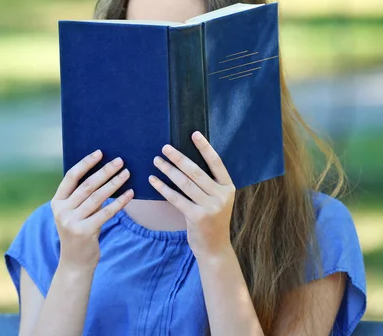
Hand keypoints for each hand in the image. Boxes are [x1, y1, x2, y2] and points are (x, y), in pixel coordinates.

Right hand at [51, 150, 133, 270]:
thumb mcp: (74, 212)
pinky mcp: (85, 231)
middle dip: (105, 171)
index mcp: (57, 202)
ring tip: (127, 173)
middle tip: (120, 161)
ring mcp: (72, 221)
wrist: (75, 262)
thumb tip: (104, 172)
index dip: (86, 163)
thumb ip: (82, 196)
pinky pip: (106, 212)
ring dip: (115, 183)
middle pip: (87, 185)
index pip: (71, 177)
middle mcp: (62, 210)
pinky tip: (130, 193)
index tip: (100, 152)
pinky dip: (120, 201)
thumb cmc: (79, 231)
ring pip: (98, 197)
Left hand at [149, 131, 235, 261]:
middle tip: (165, 148)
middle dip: (178, 158)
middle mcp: (221, 195)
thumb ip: (208, 184)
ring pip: (184, 183)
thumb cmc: (212, 220)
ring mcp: (210, 207)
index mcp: (228, 187)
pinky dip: (163, 188)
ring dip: (168, 170)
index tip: (194, 134)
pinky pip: (176, 198)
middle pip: (196, 171)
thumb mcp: (217, 200)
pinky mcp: (197, 217)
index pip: (216, 162)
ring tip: (156, 161)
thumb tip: (186, 161)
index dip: (205, 147)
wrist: (214, 248)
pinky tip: (153, 180)